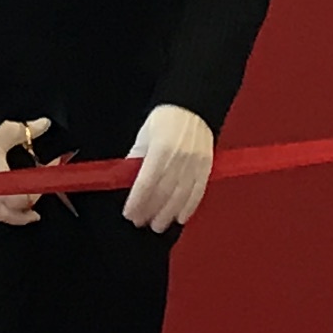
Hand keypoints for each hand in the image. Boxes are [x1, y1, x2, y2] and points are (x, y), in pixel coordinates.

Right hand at [0, 115, 51, 226]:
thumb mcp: (4, 132)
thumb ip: (27, 130)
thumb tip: (43, 125)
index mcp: (4, 185)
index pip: (31, 195)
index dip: (44, 185)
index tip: (50, 172)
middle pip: (15, 214)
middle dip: (29, 209)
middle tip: (37, 204)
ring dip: (11, 214)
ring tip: (21, 210)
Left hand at [123, 104, 215, 232]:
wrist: (193, 106)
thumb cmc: (165, 119)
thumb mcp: (143, 136)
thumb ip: (135, 160)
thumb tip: (125, 181)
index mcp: (160, 149)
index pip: (146, 183)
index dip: (137, 202)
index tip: (129, 214)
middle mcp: (179, 158)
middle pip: (163, 193)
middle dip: (150, 211)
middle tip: (140, 223)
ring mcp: (195, 164)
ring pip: (180, 196)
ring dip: (167, 214)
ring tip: (157, 225)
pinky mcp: (206, 167)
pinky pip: (198, 192)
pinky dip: (188, 207)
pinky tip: (180, 218)